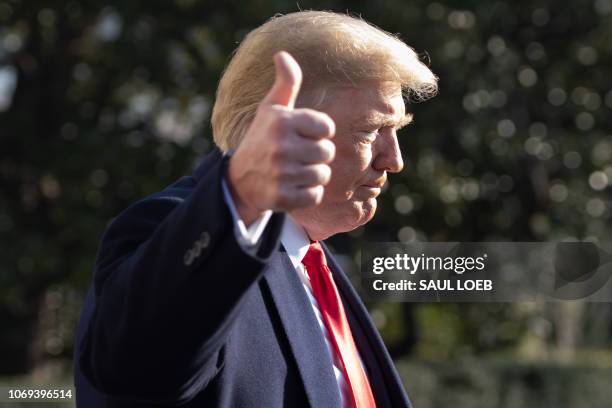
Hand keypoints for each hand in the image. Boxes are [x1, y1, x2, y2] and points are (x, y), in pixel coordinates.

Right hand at [227, 51, 335, 224]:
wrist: (240, 179)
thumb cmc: (263, 138)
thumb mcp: (271, 108)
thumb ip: (286, 83)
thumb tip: (283, 54)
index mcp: (282, 121)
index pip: (326, 127)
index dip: (318, 132)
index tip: (302, 135)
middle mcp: (281, 146)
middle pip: (327, 152)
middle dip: (317, 155)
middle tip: (298, 155)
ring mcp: (281, 173)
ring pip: (323, 175)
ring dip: (313, 175)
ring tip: (295, 171)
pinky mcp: (282, 197)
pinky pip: (314, 195)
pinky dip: (307, 194)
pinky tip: (292, 187)